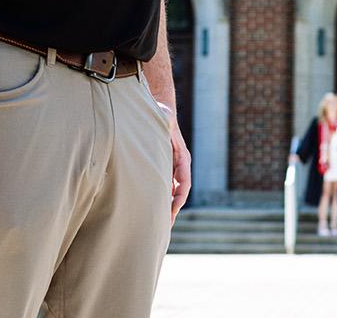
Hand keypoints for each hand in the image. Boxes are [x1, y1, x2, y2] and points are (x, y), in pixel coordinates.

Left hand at [163, 103, 192, 222]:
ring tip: (160, 225)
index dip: (179, 197)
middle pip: (179, 191)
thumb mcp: (163, 117)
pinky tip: (153, 209)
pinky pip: (165, 186)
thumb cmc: (162, 114)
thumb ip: (164, 121)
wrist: (162, 110)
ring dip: (167, 207)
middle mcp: (179, 165)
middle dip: (173, 209)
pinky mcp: (165, 167)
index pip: (184, 182)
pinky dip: (161, 198)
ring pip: (172, 191)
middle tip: (166, 226)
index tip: (173, 210)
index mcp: (182, 157)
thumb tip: (165, 120)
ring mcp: (172, 167)